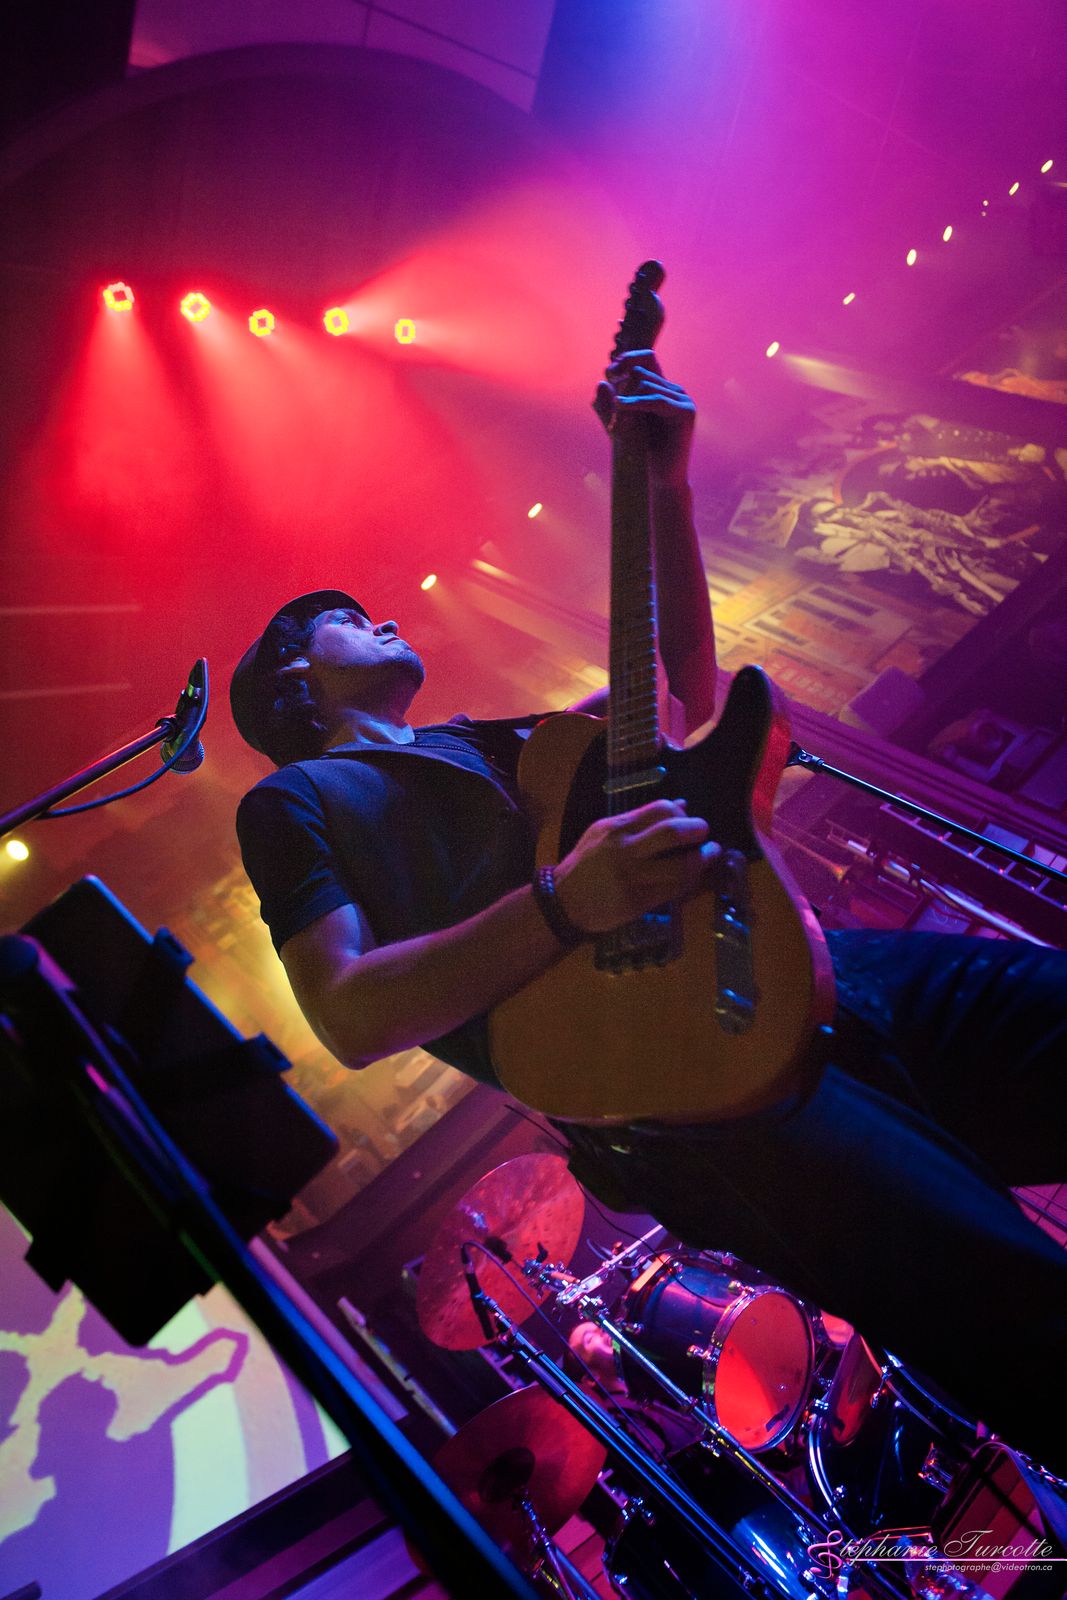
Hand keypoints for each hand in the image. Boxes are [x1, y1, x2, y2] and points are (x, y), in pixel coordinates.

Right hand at [554, 798, 718, 934]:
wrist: (564, 902)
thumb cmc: (587, 864)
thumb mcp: (604, 833)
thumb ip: (640, 819)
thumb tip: (680, 805)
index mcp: (616, 828)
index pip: (659, 809)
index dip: (680, 812)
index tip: (687, 818)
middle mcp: (625, 850)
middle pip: (672, 833)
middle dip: (697, 829)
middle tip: (705, 832)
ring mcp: (633, 878)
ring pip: (680, 866)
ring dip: (703, 858)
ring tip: (711, 853)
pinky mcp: (639, 902)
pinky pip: (674, 889)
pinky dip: (691, 880)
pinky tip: (695, 875)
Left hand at [594, 350, 695, 487]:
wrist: (663, 477)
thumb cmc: (643, 452)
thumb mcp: (621, 424)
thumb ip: (610, 406)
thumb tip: (600, 382)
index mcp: (663, 389)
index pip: (646, 360)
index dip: (627, 360)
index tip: (608, 371)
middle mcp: (675, 391)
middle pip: (641, 374)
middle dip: (622, 389)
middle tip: (610, 411)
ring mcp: (683, 400)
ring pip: (646, 385)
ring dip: (626, 400)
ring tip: (615, 421)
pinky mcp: (686, 412)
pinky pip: (657, 399)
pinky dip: (636, 403)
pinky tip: (620, 406)